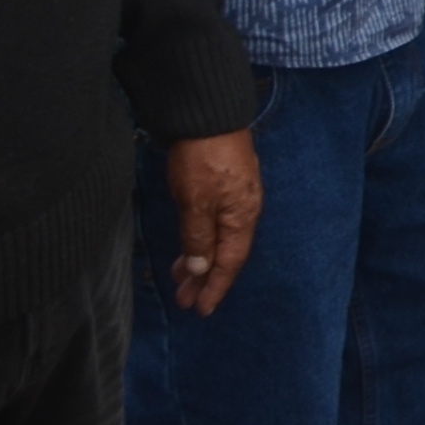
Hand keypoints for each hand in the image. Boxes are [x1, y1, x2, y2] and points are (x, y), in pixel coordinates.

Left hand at [160, 126, 261, 313]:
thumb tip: (202, 269)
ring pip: (219, 238)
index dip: (215, 288)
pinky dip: (201, 241)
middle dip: (205, 279)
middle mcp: (244, 210)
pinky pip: (216, 224)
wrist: (209, 114)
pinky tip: (190, 245)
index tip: (199, 310)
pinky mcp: (226, 184)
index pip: (229, 263)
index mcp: (241, 217)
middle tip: (183, 300)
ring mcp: (236, 196)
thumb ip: (198, 238)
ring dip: (200, 260)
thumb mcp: (195, 203)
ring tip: (180, 278)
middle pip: (225, 254)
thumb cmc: (202, 159)